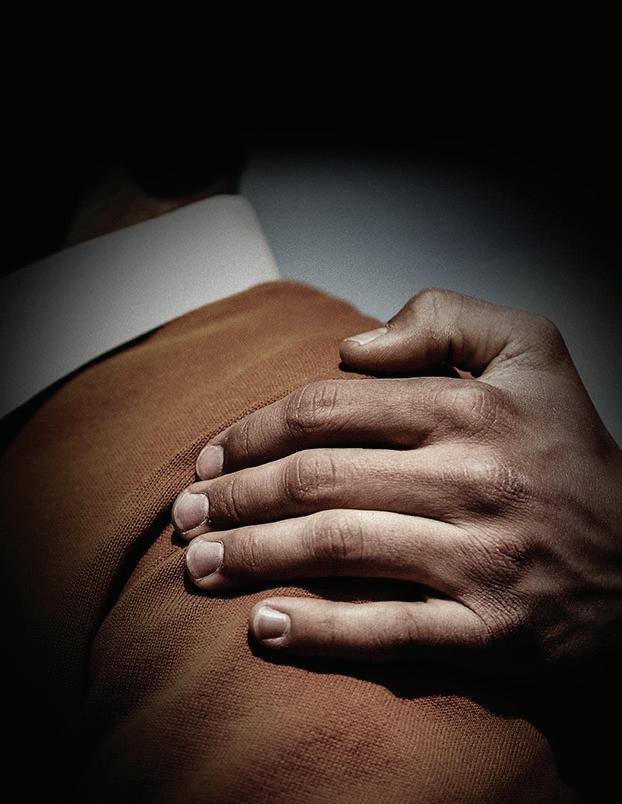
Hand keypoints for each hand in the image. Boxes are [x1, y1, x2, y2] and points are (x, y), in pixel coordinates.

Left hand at [172, 289, 621, 683]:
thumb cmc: (568, 452)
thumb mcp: (533, 350)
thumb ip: (448, 318)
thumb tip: (354, 344)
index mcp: (472, 410)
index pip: (330, 411)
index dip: (255, 431)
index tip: (213, 454)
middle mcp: (474, 481)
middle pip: (319, 482)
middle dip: (236, 498)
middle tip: (185, 515)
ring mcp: (482, 561)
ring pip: (341, 552)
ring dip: (254, 558)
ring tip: (198, 566)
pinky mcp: (491, 631)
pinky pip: (390, 632)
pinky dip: (319, 631)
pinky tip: (264, 626)